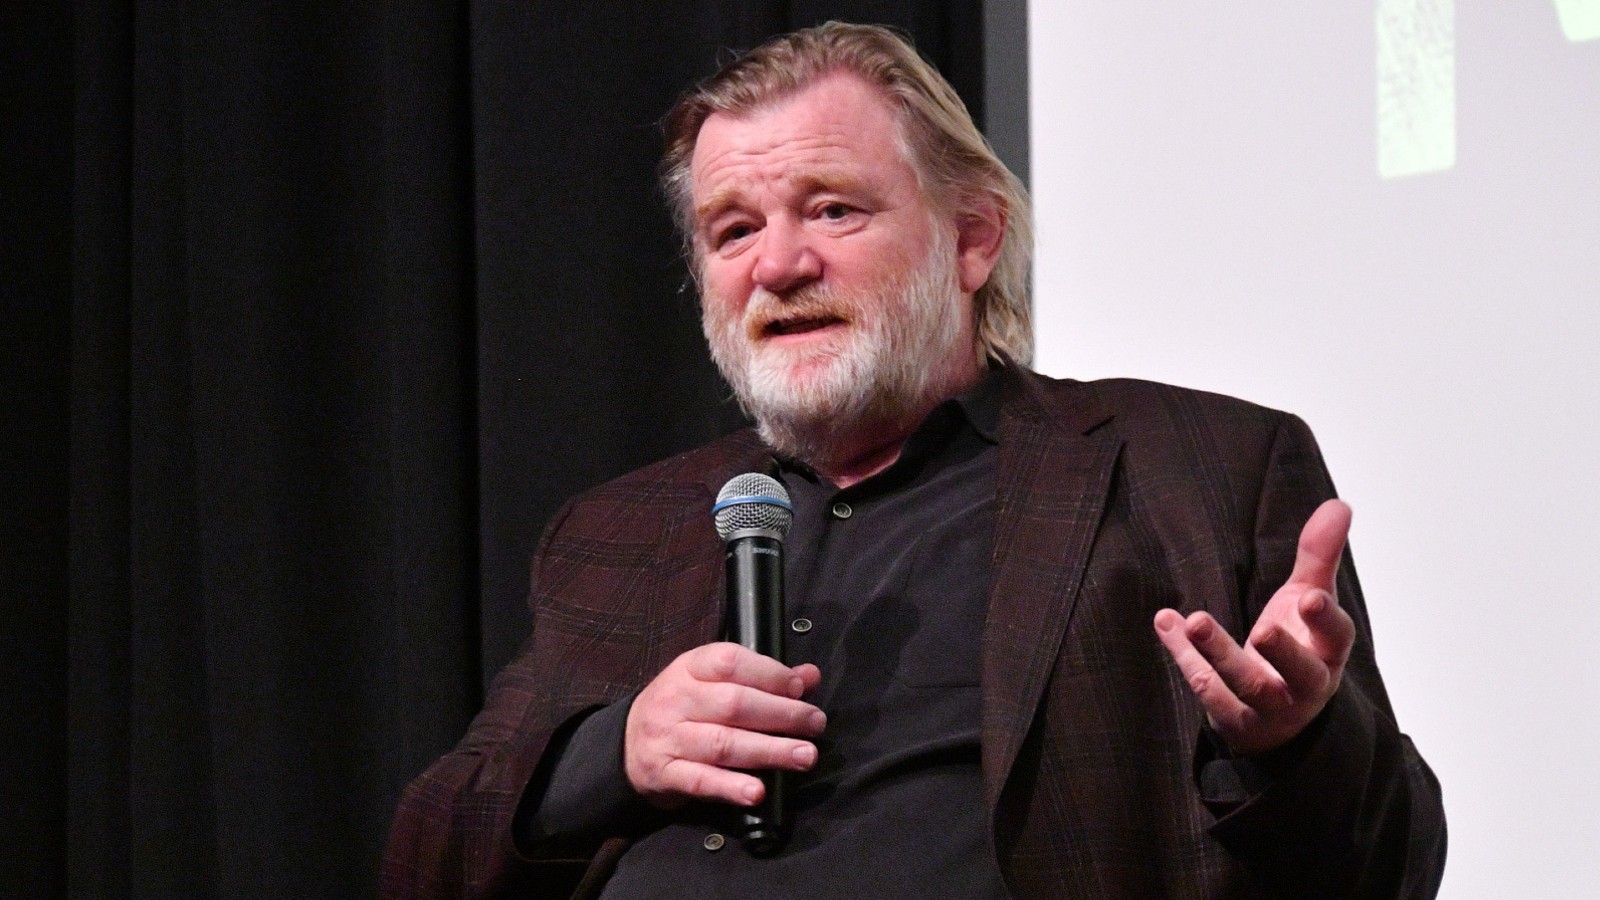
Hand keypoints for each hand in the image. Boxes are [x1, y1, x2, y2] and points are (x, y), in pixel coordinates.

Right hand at [625, 642, 824, 808]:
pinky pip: (700, 781)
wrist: (626, 745)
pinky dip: (731, 787)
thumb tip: (809, 676)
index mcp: (689, 668)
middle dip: (782, 714)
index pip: (730, 662)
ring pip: (722, 743)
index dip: (769, 673)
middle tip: (814, 724)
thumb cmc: (683, 709)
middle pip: (734, 704)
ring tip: (804, 756)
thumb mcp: (713, 683)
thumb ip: (763, 678)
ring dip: (769, 751)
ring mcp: (668, 738)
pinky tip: (757, 791)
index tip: (800, 688)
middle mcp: (676, 699)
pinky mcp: (664, 774)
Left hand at [1154, 499, 1356, 754]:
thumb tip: (1339, 505)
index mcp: (1327, 654)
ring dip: (1220, 654)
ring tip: (1198, 621)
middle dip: (1282, 652)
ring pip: (1246, 686)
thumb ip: (1319, 556)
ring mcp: (1268, 708)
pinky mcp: (1233, 719)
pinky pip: (1207, 688)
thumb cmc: (1298, 648)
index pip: (1336, 638)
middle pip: (1300, 674)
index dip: (1325, 620)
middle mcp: (1303, 686)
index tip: (1309, 596)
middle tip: (1264, 630)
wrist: (1277, 717)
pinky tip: (1167, 622)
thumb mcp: (1309, 599)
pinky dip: (1184, 655)